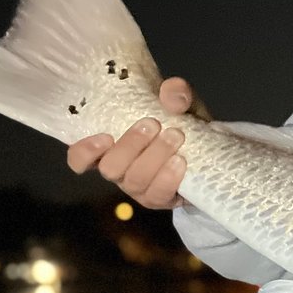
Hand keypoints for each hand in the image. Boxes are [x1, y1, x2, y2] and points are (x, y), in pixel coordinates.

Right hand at [67, 77, 198, 208]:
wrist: (212, 148)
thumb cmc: (182, 123)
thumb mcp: (180, 103)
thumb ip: (175, 93)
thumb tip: (171, 96)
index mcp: (111, 147)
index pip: (79, 158)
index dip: (84, 152)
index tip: (105, 136)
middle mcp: (120, 170)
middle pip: (110, 168)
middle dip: (131, 145)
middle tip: (153, 123)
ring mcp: (140, 188)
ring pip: (135, 180)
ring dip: (155, 156)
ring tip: (176, 136)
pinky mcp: (161, 199)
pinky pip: (158, 195)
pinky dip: (168, 177)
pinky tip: (181, 161)